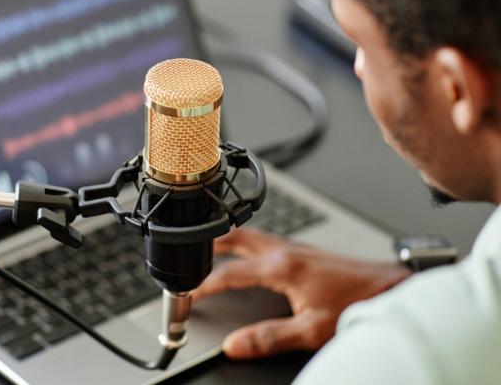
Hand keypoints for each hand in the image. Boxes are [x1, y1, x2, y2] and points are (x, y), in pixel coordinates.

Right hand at [193, 228, 411, 359]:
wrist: (389, 288)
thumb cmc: (357, 304)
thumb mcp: (310, 330)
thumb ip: (268, 338)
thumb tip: (235, 345)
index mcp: (281, 268)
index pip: (230, 273)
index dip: (205, 285)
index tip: (191, 294)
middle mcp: (286, 251)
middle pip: (236, 238)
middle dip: (210, 244)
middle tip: (191, 251)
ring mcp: (296, 248)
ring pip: (251, 236)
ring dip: (228, 241)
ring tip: (212, 250)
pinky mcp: (304, 251)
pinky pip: (266, 241)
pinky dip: (247, 246)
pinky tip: (250, 257)